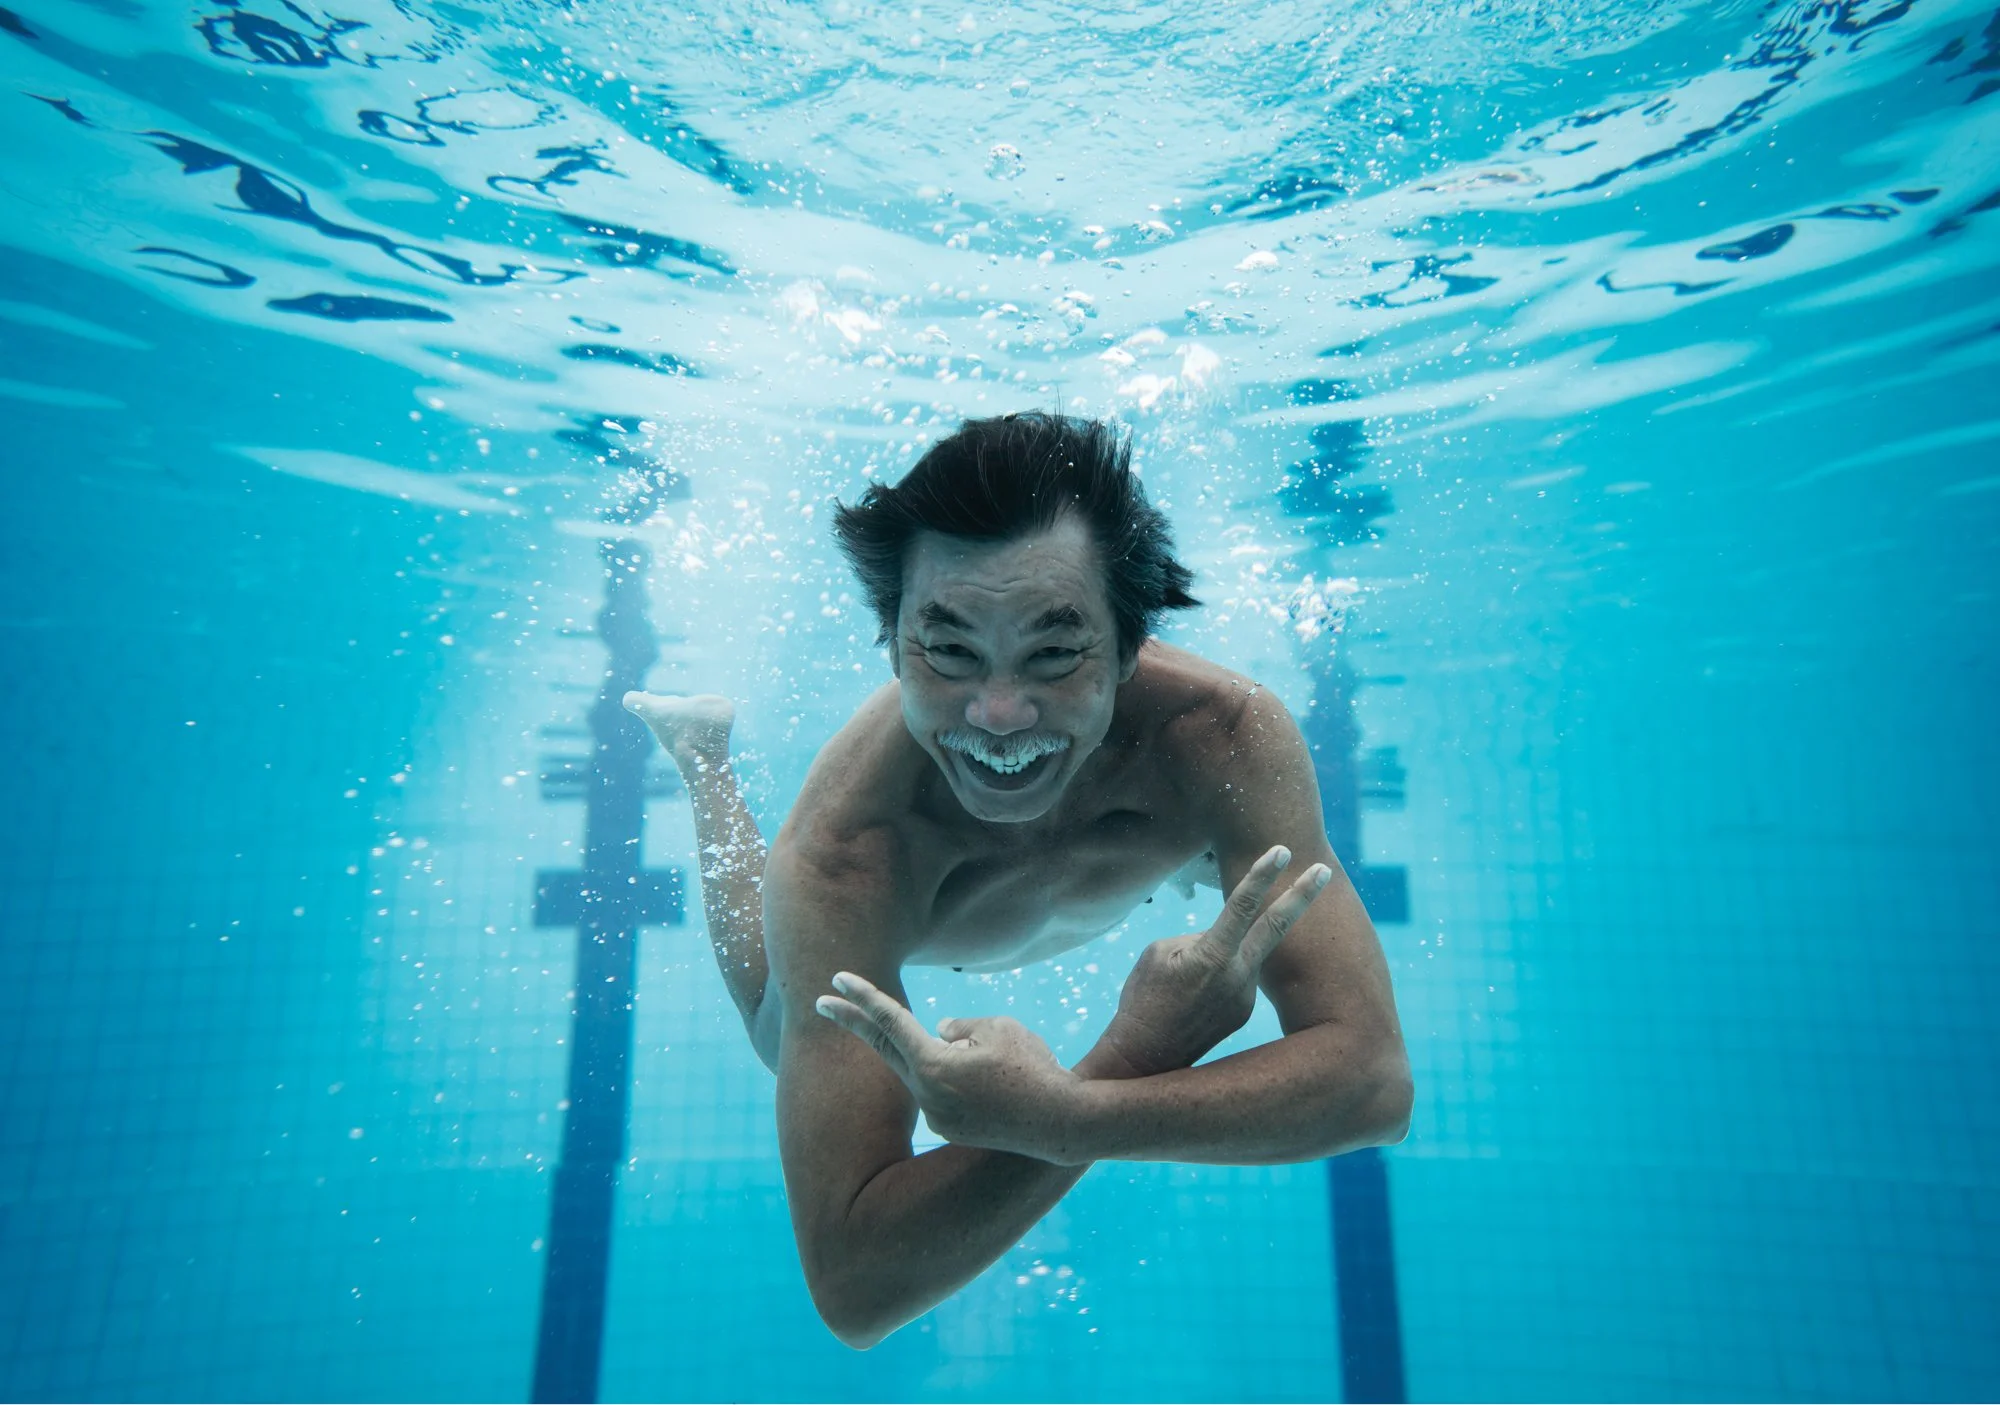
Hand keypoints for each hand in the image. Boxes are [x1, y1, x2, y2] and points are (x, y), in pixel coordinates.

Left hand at [815, 973, 1089, 1163]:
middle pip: (883, 1047)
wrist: (1061, 1122)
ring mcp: (936, 1116)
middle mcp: (925, 1094)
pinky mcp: (950, 1129)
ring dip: (952, 1055)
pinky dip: (963, 1076)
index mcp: (932, 1065)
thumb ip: (960, 1026)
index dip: (863, 997)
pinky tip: (1000, 1087)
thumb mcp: (999, 1028)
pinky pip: (946, 1089)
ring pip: (930, 1066)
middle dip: (853, 1022)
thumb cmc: (1033, 1066)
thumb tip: (937, 1032)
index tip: (837, 979)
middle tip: (821, 1002)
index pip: (889, 1021)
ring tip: (1002, 1066)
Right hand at [1095, 846, 1332, 1077]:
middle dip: (1302, 896)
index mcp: (1213, 956)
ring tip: (1180, 987)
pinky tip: (1189, 1002)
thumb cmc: (1143, 1000)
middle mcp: (1238, 976)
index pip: (1243, 905)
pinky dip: (1215, 976)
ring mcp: (1245, 997)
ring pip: (1238, 954)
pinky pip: (1233, 976)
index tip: (1282, 851)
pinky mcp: (1244, 1012)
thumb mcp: (1158, 955)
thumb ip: (1200, 938)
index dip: (1262, 875)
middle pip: (1277, 927)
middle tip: (1324, 870)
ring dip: (1216, 955)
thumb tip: (1225, 940)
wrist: (1144, 1060)